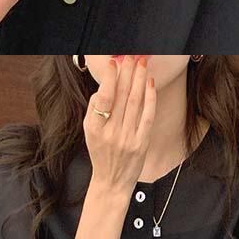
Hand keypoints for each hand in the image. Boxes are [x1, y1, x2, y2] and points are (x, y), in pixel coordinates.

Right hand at [84, 59, 156, 198]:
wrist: (111, 182)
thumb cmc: (101, 154)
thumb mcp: (89, 132)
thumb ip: (94, 109)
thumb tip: (105, 86)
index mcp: (94, 128)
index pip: (104, 97)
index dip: (110, 77)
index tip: (114, 62)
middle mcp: (111, 132)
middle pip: (121, 95)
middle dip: (127, 72)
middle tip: (131, 56)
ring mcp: (127, 138)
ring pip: (135, 102)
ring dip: (139, 79)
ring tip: (141, 63)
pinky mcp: (141, 143)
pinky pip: (147, 116)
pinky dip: (149, 98)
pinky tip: (150, 84)